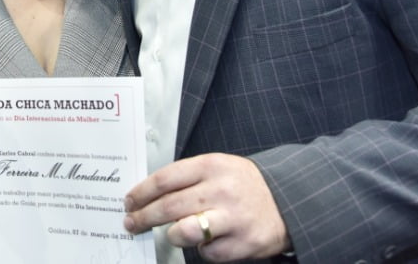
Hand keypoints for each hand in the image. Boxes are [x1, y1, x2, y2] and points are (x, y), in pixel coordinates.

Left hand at [123, 153, 289, 260]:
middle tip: (132, 223)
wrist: (288, 200)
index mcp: (211, 166)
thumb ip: (187, 177)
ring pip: (184, 231)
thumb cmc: (243, 185)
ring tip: (171, 233)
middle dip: (144, 217)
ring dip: (171, 235)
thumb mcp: (218, 167)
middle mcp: (221, 190)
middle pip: (169, 206)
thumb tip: (148, 194)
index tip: (129, 201)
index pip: (165, 179)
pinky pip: (208, 252)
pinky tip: (207, 240)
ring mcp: (233, 218)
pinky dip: (202, 249)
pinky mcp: (244, 243)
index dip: (141, 192)